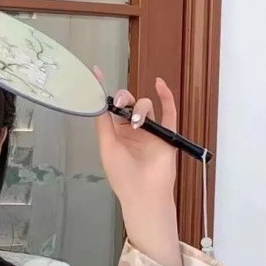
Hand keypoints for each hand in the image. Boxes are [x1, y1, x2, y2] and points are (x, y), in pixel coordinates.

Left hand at [92, 66, 181, 265]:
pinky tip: (159, 84)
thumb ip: (103, 124)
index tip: (95, 72)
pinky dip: (166, 96)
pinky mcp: (167, 132)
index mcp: (115, 135)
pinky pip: (169, 110)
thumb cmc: (122, 174)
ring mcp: (151, 130)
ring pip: (146, 106)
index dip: (104, 93)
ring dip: (141, 108)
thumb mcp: (107, 147)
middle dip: (124, 98)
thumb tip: (97, 101)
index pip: (110, 109)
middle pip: (128, 103)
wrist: (144, 192)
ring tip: (138, 123)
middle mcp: (132, 130)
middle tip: (122, 104)